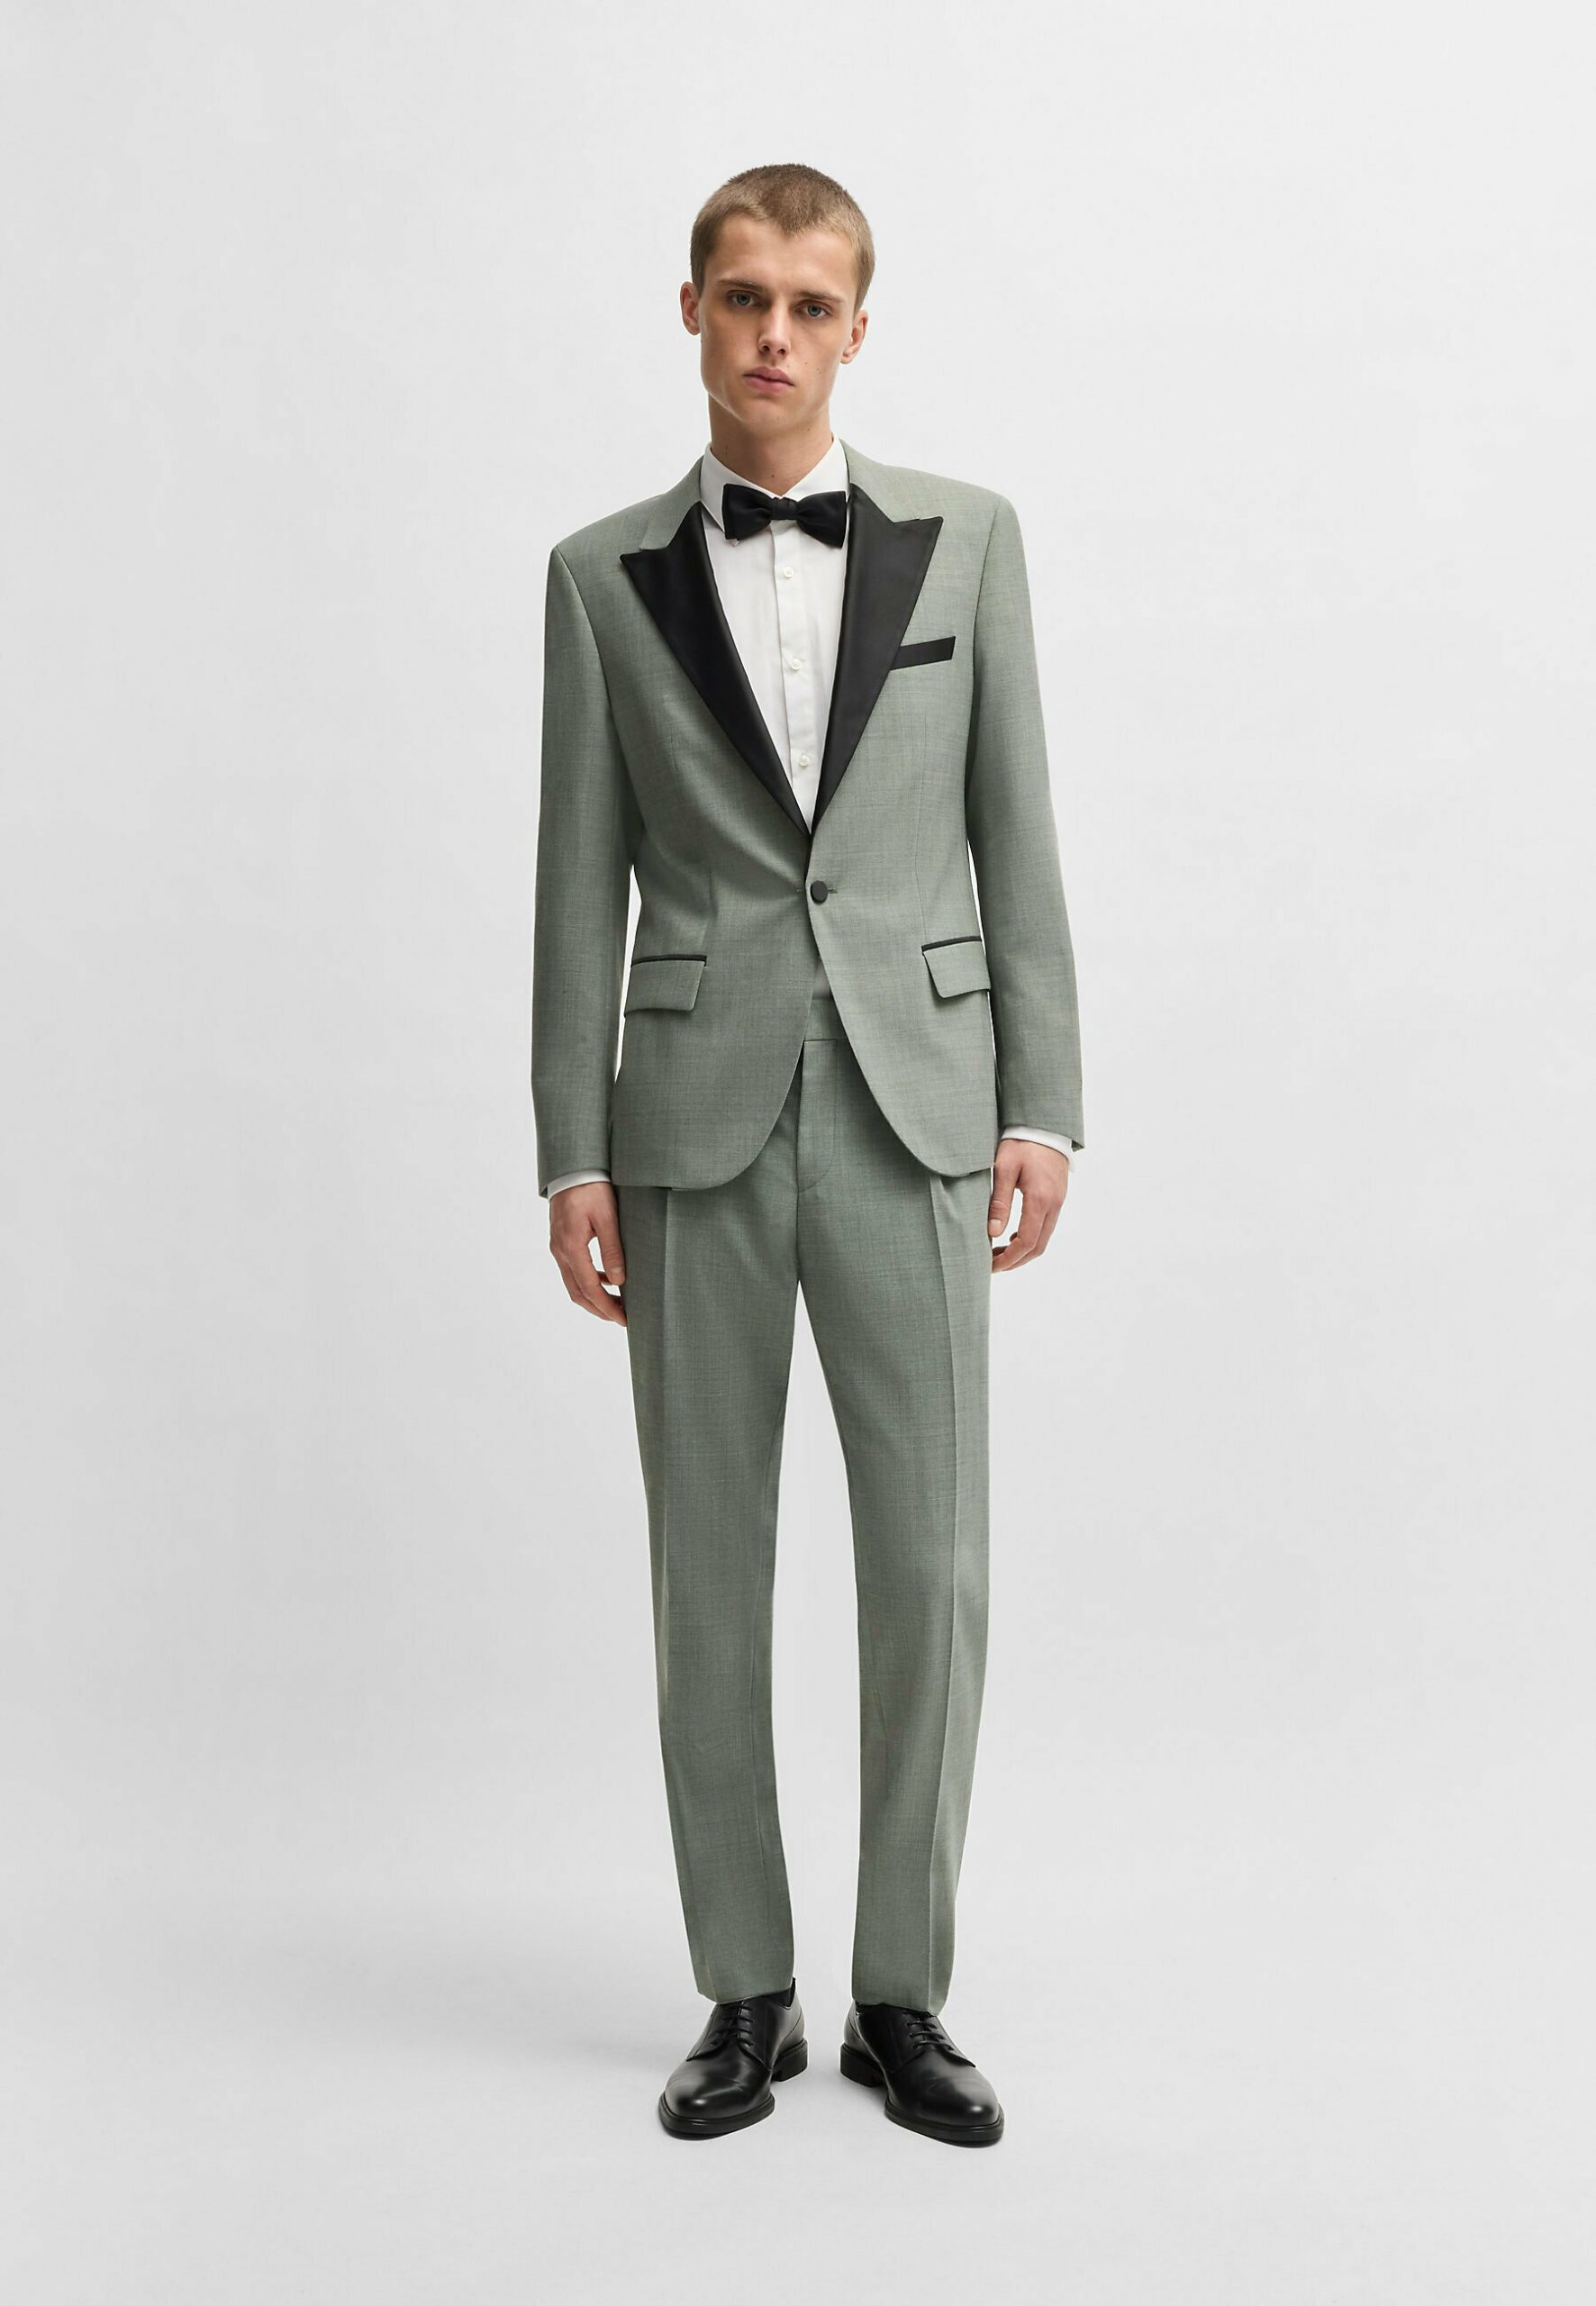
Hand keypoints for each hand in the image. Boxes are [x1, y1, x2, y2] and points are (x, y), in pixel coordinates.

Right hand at [549, 1181, 627, 1323]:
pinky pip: (573, 1270)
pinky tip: (606, 1279)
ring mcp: (558, 1247)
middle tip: (621, 1319)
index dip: (607, 1307)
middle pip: (577, 1293)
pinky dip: (589, 1281)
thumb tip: (618, 1281)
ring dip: (593, 1297)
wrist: (572, 1168)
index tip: (623, 1319)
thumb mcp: (607, 1217)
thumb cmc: (591, 1188)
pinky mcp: (561, 1241)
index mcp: (571, 1247)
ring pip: (573, 1283)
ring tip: (616, 1304)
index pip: (589, 1288)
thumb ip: (612, 1249)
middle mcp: (560, 1251)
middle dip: (599, 1309)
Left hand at [988, 1141, 1068, 1272]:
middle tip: (992, 1265)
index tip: (990, 1266)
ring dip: (1022, 1251)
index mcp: (1040, 1199)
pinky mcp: (1057, 1198)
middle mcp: (1054, 1205)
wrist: (1045, 1125)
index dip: (1009, 1259)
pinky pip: (1046, 1227)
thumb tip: (992, 1233)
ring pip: (1043, 1239)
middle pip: (1038, 1247)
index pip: (1026, 1242)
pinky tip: (1012, 1237)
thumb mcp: (1004, 1168)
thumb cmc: (1021, 1143)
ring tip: (998, 1254)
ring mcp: (1058, 1202)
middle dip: (1015, 1261)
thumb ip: (999, 1202)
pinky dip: (1030, 1239)